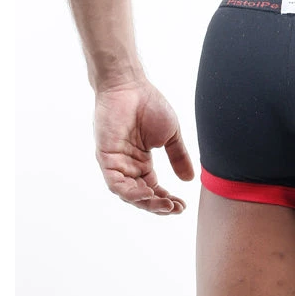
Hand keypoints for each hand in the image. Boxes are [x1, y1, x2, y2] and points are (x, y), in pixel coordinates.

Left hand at [93, 80, 195, 213]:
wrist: (131, 86)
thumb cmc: (149, 105)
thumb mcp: (170, 136)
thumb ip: (178, 157)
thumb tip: (189, 179)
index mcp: (141, 163)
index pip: (153, 189)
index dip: (167, 200)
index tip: (182, 206)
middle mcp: (128, 166)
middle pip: (141, 195)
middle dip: (158, 205)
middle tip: (175, 209)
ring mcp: (116, 163)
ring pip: (128, 194)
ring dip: (146, 202)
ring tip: (164, 204)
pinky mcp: (106, 158)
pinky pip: (115, 183)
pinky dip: (130, 192)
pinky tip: (147, 193)